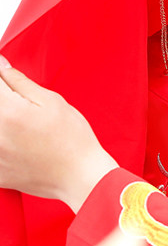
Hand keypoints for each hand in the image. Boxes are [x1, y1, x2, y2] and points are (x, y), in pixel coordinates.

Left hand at [0, 60, 117, 211]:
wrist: (81, 178)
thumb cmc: (74, 141)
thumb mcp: (52, 102)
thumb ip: (19, 82)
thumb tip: (0, 67)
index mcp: (7, 111)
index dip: (2, 79)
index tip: (7, 82)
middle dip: (6, 104)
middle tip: (19, 109)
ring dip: (6, 124)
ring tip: (23, 129)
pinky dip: (5, 148)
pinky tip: (18, 147)